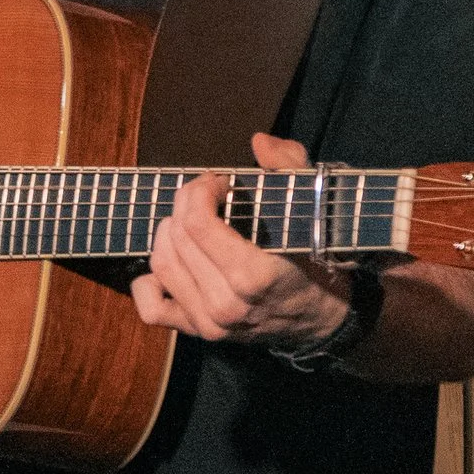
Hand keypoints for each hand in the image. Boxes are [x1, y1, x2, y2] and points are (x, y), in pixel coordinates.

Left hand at [131, 131, 348, 345]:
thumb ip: (290, 168)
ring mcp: (210, 323)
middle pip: (176, 239)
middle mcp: (226, 304)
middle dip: (185, 204)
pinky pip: (153, 309)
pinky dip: (149, 283)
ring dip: (169, 234)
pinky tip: (171, 263)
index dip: (199, 192)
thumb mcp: (313, 209)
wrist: (324, 318)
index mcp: (254, 276)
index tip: (218, 183)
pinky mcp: (198, 332)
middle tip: (206, 194)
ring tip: (192, 222)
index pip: (197, 224)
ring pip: (161, 264)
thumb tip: (259, 141)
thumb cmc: (317, 260)